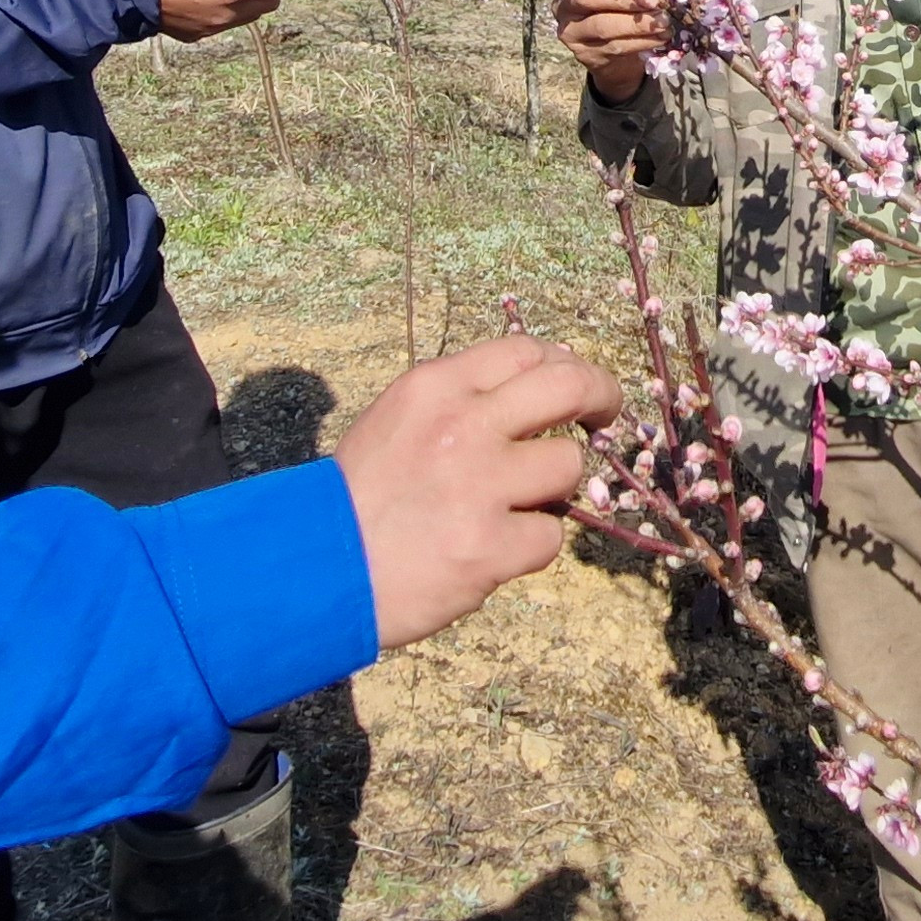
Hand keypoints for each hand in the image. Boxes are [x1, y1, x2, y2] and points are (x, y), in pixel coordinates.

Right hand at [334, 334, 621, 648]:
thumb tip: (535, 389)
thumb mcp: (397, 420)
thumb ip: (459, 401)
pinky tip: (492, 551)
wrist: (316, 569)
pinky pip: (550, 536)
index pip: (525, 351)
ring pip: (567, 465)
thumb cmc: (358, 496)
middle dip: (601, 397)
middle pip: (569, 386)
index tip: (574, 387)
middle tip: (605, 417)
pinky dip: (529, 546)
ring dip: (552, 489)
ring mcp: (480, 486)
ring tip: (513, 507)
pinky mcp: (491, 546)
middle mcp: (462, 425)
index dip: (563, 365)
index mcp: (435, 387)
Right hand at [552, 0, 671, 103]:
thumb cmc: (617, 10)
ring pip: (603, 25)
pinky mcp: (584, 54)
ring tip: (663, 22)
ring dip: (637, 23)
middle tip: (656, 2)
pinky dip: (641, 42)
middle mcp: (565, 5)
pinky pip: (614, 46)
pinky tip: (660, 38)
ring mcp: (572, 32)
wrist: (610, 51)